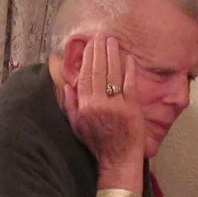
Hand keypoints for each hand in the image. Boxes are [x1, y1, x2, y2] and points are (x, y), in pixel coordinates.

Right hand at [61, 35, 145, 192]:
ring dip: (113, 54)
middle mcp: (99, 103)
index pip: (85, 76)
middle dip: (99, 51)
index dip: (88, 59)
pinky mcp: (132, 107)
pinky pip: (130, 83)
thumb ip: (70, 105)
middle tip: (101, 36)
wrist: (118, 160)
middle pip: (98, 71)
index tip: (90, 45)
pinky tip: (129, 58)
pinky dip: (129, 69)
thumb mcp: (77, 126)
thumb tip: (65, 86)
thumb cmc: (97, 144)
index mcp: (84, 107)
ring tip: (113, 41)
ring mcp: (116, 104)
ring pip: (113, 73)